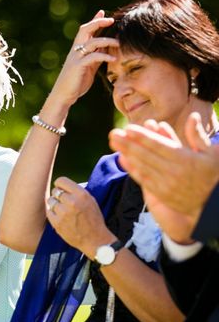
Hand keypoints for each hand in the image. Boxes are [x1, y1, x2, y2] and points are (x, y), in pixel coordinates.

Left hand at [46, 177, 116, 257]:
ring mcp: (63, 212)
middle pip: (55, 191)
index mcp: (81, 194)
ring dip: (55, 204)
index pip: (61, 180)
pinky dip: (53, 213)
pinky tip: (61, 217)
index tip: (61, 188)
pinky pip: (49, 211)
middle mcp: (72, 202)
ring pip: (51, 201)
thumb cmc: (93, 220)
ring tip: (63, 210)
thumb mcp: (90, 201)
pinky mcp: (57, 222)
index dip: (60, 185)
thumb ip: (77, 192)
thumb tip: (62, 185)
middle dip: (59, 195)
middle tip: (65, 202)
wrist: (95, 240)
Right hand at [49, 10, 117, 106]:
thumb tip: (106, 49)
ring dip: (106, 41)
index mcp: (78, 50)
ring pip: (91, 42)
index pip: (86, 30)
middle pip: (85, 30)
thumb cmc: (76, 83)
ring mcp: (76, 58)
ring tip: (118, 43)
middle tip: (111, 20)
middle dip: (98, 22)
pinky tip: (113, 58)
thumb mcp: (89, 68)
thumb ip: (96, 57)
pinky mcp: (78, 66)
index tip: (103, 12)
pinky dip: (104, 56)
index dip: (94, 20)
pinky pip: (93, 57)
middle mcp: (75, 51)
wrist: (64, 95)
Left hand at [109, 113, 218, 241]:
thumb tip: (193, 116)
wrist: (213, 205)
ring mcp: (166, 184)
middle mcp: (173, 172)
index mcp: (185, 159)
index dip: (142, 136)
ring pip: (142, 166)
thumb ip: (198, 136)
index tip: (128, 128)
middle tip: (113, 133)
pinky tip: (122, 159)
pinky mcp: (161, 194)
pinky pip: (143, 179)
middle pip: (146, 155)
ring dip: (126, 154)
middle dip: (128, 143)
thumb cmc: (214, 175)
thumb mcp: (213, 154)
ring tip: (114, 143)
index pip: (159, 145)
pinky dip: (132, 169)